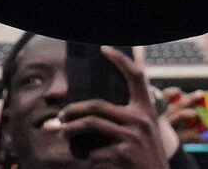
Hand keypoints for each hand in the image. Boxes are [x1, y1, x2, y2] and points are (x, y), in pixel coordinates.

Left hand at [55, 50, 164, 168]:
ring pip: (91, 124)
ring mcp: (132, 137)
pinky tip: (87, 159)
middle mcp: (140, 120)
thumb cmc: (145, 157)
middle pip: (97, 105)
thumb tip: (92, 109)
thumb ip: (127, 117)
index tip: (104, 49)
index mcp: (146, 110)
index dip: (121, 60)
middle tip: (61, 115)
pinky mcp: (123, 154)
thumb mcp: (144, 132)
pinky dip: (87, 156)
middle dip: (74, 109)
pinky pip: (94, 151)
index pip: (136, 76)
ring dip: (71, 129)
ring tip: (63, 132)